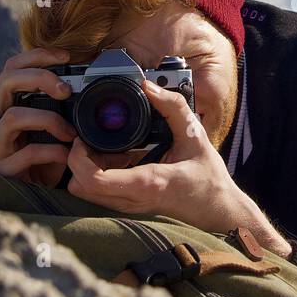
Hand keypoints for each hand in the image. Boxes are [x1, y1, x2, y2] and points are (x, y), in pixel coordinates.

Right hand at [0, 48, 76, 184]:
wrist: (32, 196)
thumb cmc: (45, 160)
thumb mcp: (55, 130)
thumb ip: (65, 111)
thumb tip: (95, 91)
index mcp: (8, 104)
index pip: (13, 68)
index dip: (37, 56)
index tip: (66, 57)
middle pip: (6, 80)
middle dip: (39, 78)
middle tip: (66, 90)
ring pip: (13, 116)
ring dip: (48, 120)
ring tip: (70, 133)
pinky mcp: (1, 167)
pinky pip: (27, 152)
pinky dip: (53, 152)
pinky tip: (66, 156)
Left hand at [66, 79, 291, 257]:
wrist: (219, 210)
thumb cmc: (209, 178)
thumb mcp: (195, 136)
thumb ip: (173, 107)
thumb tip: (149, 86)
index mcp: (146, 182)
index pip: (92, 179)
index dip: (77, 158)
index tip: (83, 138)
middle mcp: (132, 199)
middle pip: (80, 187)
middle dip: (77, 161)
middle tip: (89, 138)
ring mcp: (130, 206)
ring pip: (86, 193)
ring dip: (86, 168)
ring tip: (106, 147)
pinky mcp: (130, 207)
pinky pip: (100, 194)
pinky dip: (99, 175)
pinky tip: (119, 157)